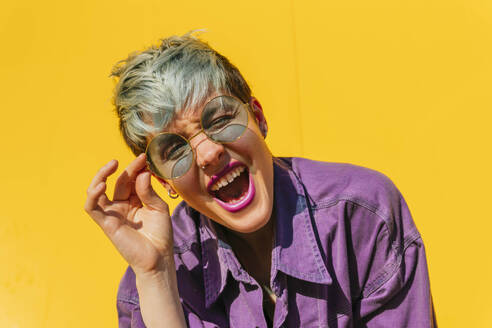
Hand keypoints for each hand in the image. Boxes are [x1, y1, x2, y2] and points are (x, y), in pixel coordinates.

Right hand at [84, 154, 173, 275]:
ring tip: (112, 164)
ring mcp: (112, 214)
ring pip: (97, 191)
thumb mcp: (159, 208)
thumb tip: (141, 173)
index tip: (145, 157)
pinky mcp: (106, 223)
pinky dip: (93, 195)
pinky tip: (101, 185)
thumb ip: (148, 191)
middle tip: (138, 159)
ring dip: (101, 175)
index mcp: (135, 201)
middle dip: (128, 169)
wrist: (158, 258)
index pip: (132, 180)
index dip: (136, 168)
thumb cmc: (160, 235)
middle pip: (119, 182)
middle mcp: (122, 206)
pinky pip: (92, 208)